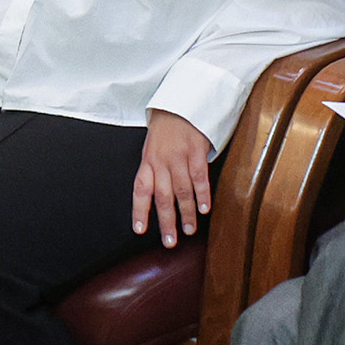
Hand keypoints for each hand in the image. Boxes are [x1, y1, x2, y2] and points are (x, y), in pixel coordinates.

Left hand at [132, 109, 217, 244]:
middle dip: (167, 222)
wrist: (179, 104)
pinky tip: (205, 208)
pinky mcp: (196, 151)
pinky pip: (198, 177)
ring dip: (187, 213)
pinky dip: (202, 194)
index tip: (140, 230)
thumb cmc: (166, 129)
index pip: (140, 190)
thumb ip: (153, 172)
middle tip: (170, 241)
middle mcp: (161, 161)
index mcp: (147, 162)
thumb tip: (154, 200)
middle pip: (163, 197)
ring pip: (182, 191)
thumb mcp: (152, 149)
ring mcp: (178, 157)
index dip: (140, 211)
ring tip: (190, 229)